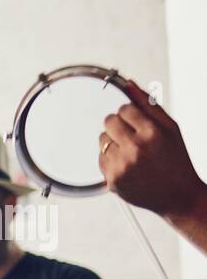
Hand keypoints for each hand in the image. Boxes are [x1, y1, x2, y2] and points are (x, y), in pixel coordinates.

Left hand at [101, 82, 206, 217]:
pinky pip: (100, 158)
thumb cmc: (175, 159)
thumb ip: (149, 104)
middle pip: (108, 121)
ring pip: (101, 140)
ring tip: (131, 151)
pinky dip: (110, 158)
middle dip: (117, 124)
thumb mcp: (170, 128)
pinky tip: (127, 164)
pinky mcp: (112, 180)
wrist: (178, 195)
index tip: (136, 122)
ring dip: (112, 142)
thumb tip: (128, 82)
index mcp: (152, 133)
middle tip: (130, 134)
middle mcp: (136, 149)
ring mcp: (122, 166)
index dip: (129, 114)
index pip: (124, 109)